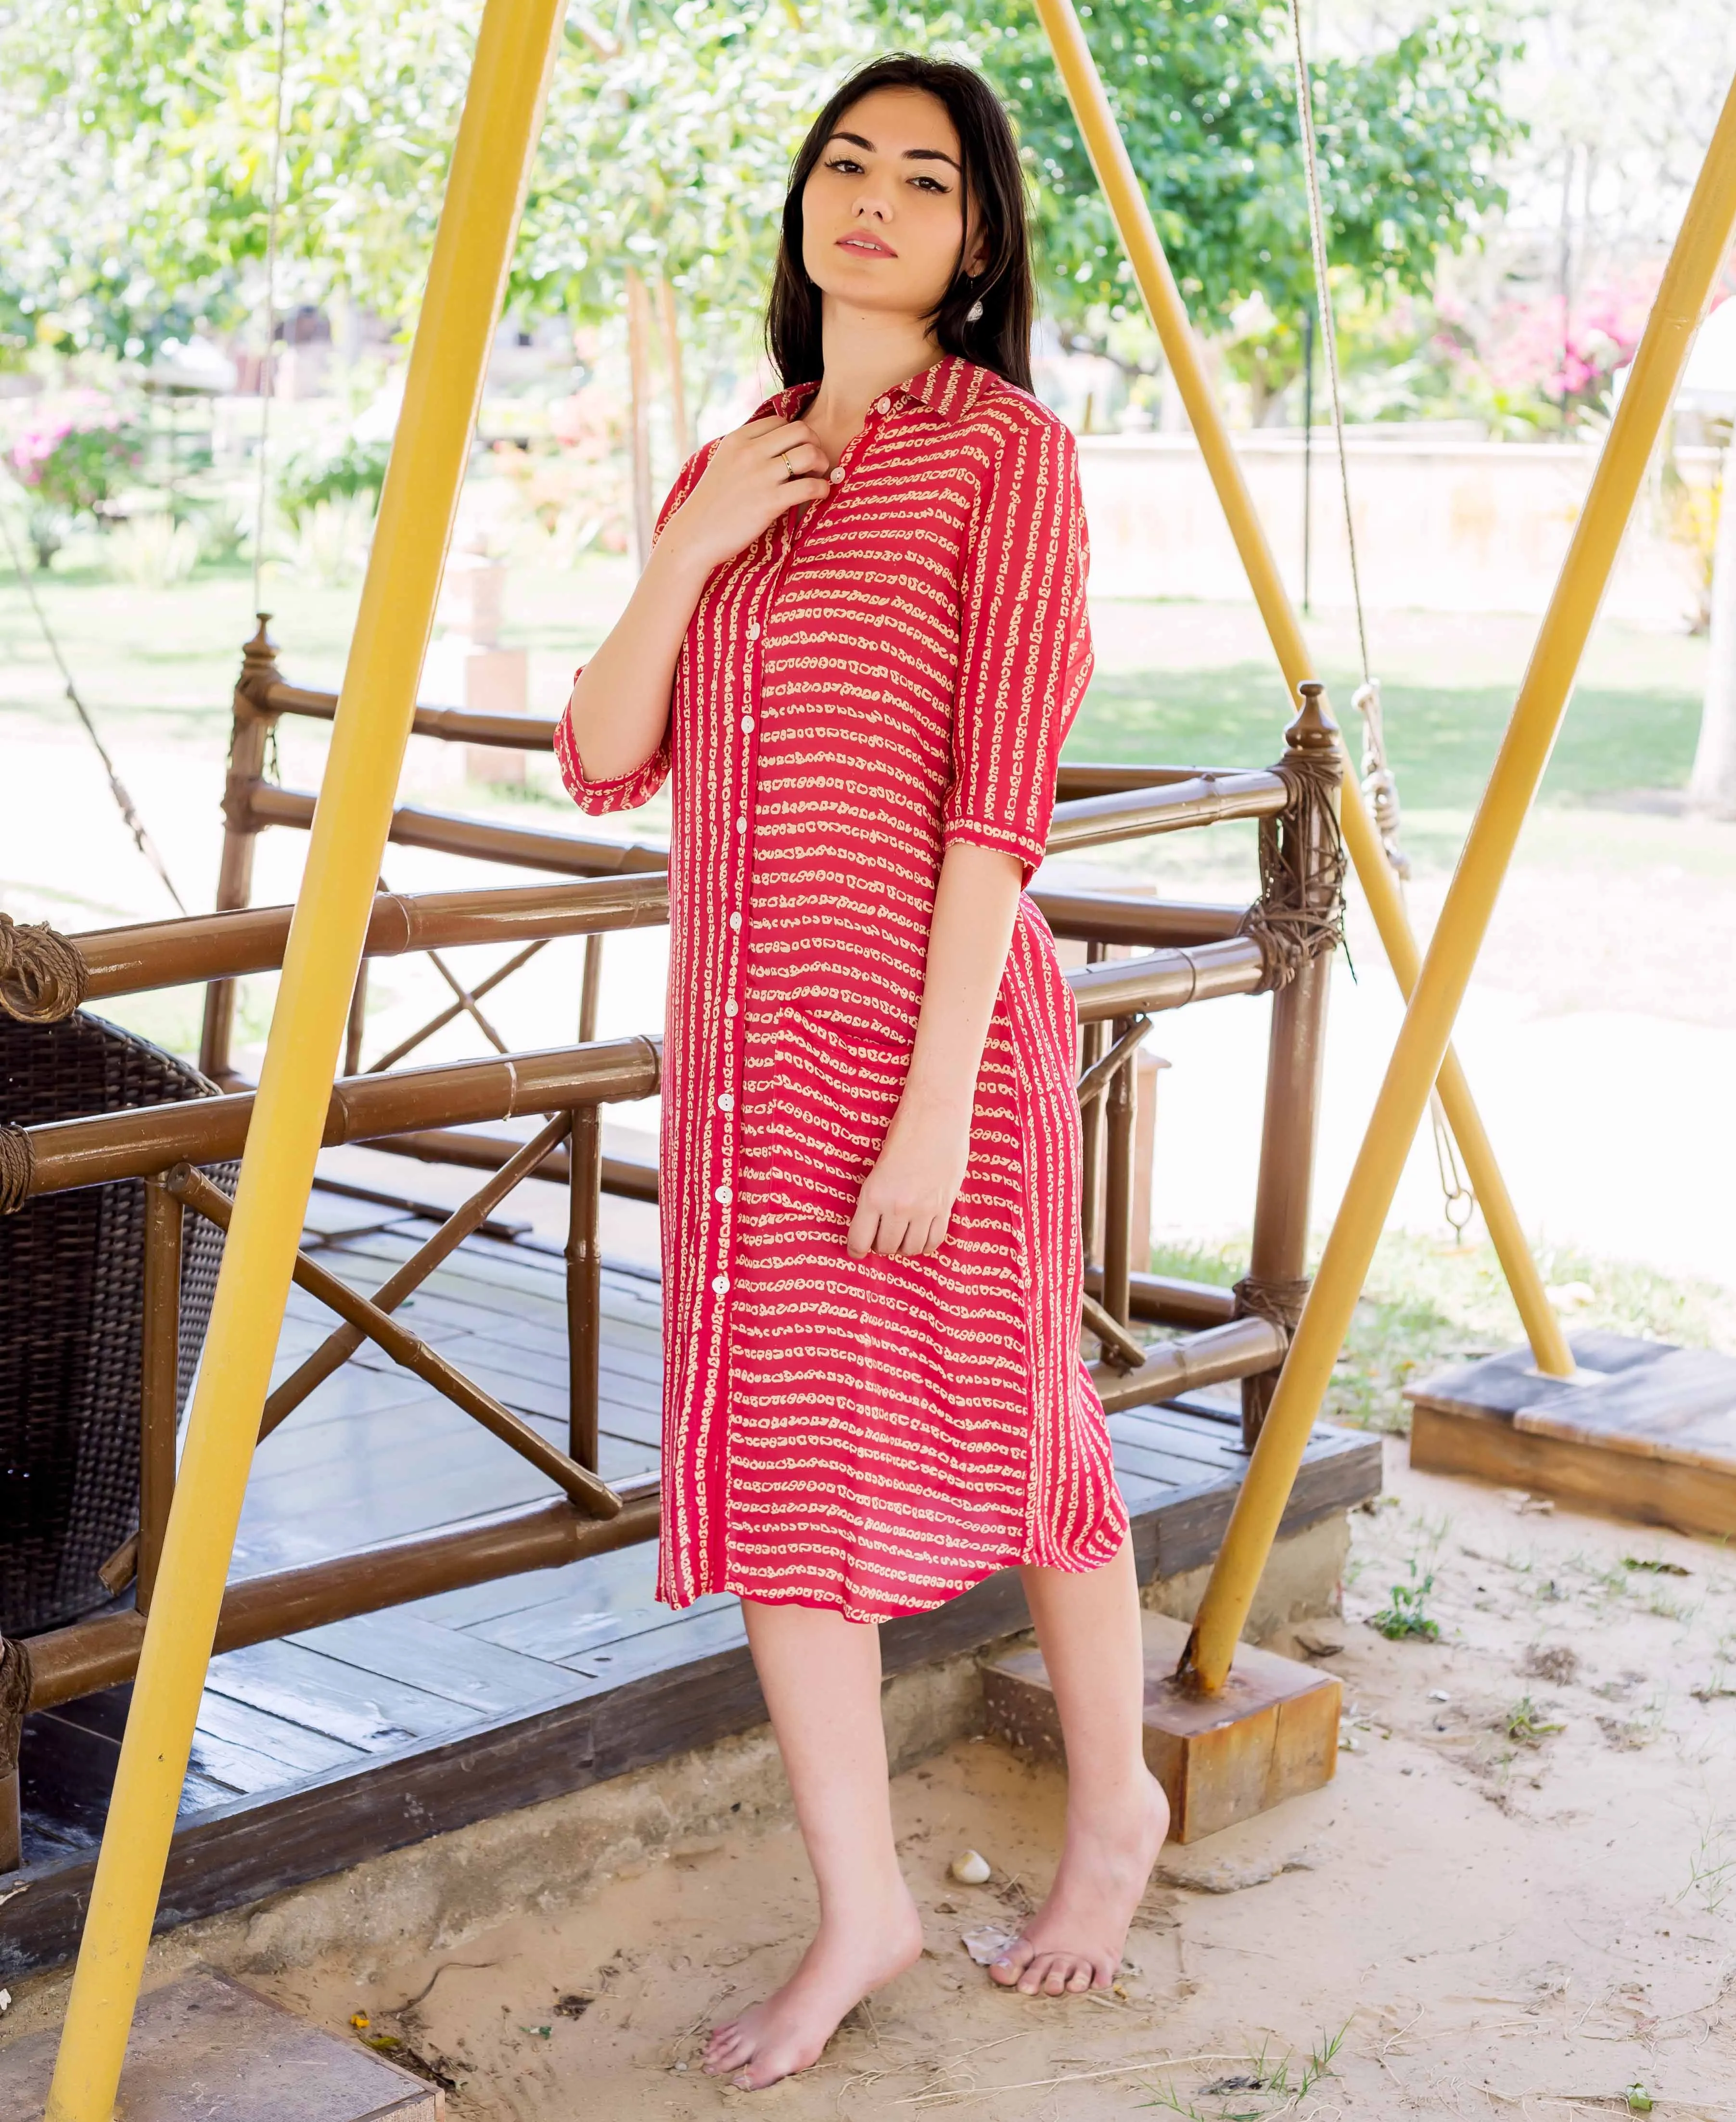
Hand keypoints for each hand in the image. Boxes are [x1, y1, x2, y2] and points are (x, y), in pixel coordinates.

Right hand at [660, 416, 832, 574]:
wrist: (695, 535)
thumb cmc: (711, 504)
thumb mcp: (723, 464)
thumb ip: (746, 451)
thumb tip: (774, 446)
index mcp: (738, 439)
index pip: (780, 420)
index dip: (795, 435)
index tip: (796, 451)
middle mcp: (750, 452)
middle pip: (801, 431)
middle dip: (815, 443)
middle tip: (814, 463)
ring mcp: (761, 476)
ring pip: (810, 454)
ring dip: (822, 463)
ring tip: (817, 477)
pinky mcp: (770, 502)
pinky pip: (810, 486)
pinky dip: (822, 489)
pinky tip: (819, 495)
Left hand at [846, 1094, 971, 1259]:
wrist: (937, 1117)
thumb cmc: (903, 1134)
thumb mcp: (877, 1167)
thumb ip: (875, 1198)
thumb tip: (873, 1223)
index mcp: (874, 1195)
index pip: (860, 1240)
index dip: (856, 1250)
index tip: (857, 1250)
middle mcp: (898, 1207)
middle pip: (887, 1247)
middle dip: (881, 1246)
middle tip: (881, 1236)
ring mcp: (924, 1209)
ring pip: (911, 1249)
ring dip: (904, 1247)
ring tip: (901, 1236)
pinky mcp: (945, 1206)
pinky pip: (935, 1240)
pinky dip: (925, 1244)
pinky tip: (920, 1235)